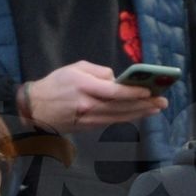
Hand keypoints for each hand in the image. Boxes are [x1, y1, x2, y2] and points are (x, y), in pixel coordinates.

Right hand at [22, 60, 167, 131]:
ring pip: (119, 117)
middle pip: (121, 106)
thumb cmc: (55, 83)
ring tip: (156, 109)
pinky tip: (138, 114)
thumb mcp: (75, 68)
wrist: (33, 108)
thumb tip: (116, 78)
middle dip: (144, 104)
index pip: (114, 92)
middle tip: (162, 102)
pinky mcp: (87, 127)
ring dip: (140, 113)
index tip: (149, 91)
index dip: (133, 93)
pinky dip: (126, 118)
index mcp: (84, 87)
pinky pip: (111, 122)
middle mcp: (88, 105)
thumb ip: (98, 71)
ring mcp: (88, 119)